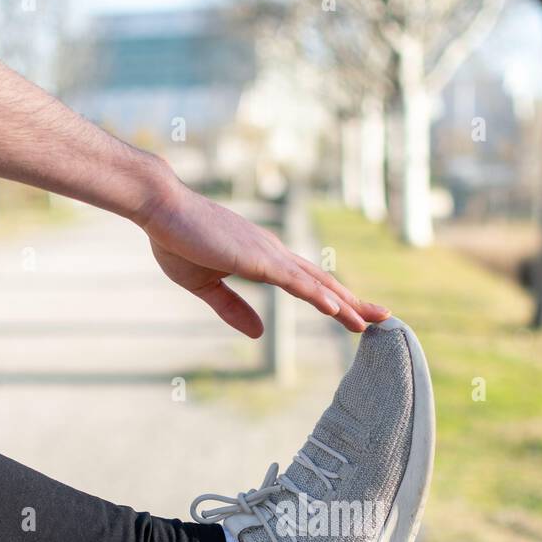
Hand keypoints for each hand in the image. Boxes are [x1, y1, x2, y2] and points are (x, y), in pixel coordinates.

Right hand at [139, 165, 389, 337]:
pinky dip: (317, 295)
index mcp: (263, 258)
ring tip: (370, 321)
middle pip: (322, 282)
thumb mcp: (205, 285)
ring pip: (316, 283)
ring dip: (344, 303)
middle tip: (382, 319)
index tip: (355, 314)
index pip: (307, 283)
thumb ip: (233, 308)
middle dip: (353, 302)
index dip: (334, 299)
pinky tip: (336, 309)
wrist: (159, 207)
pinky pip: (294, 281)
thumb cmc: (176, 239)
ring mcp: (268, 254)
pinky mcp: (256, 258)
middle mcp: (274, 253)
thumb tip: (259, 334)